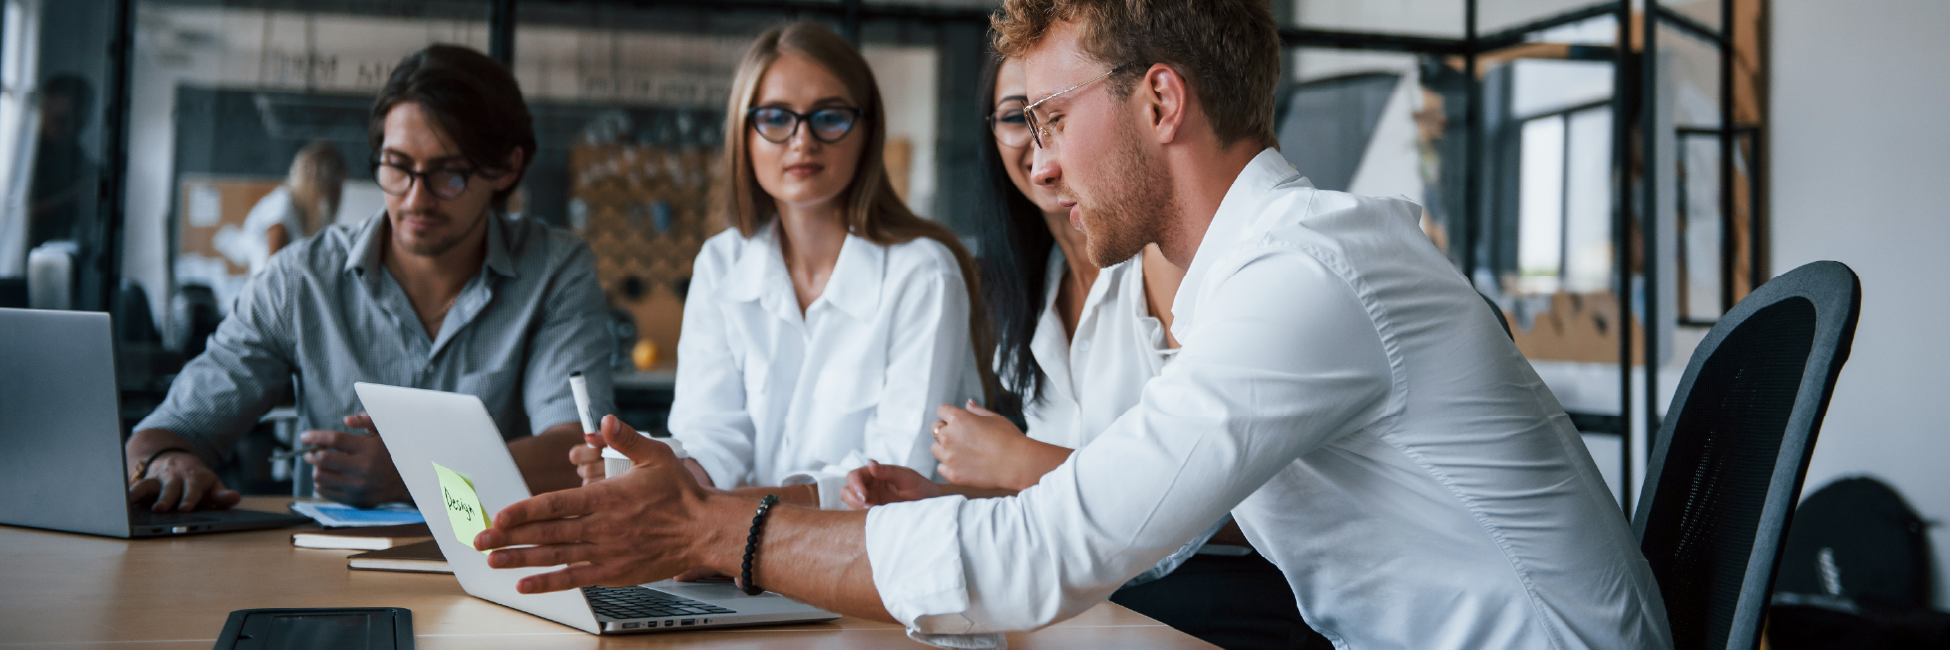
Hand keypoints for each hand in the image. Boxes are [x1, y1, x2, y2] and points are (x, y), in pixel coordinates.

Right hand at [127, 450, 240, 511]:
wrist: (177, 460)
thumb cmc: (198, 481)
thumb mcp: (212, 485)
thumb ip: (221, 495)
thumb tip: (235, 498)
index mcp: (195, 477)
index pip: (193, 488)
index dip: (190, 498)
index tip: (186, 508)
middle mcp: (175, 476)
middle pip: (170, 487)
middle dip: (166, 498)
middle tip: (161, 509)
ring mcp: (158, 478)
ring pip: (149, 485)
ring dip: (142, 494)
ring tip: (134, 505)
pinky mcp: (144, 482)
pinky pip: (134, 487)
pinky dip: (127, 495)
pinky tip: (119, 503)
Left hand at [303, 414, 409, 507]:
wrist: (409, 483)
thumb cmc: (393, 454)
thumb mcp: (385, 434)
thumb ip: (367, 422)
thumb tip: (346, 420)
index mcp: (369, 449)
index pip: (334, 439)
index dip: (315, 436)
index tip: (304, 437)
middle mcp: (363, 468)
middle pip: (322, 459)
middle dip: (311, 454)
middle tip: (311, 453)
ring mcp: (358, 486)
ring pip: (320, 477)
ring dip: (316, 469)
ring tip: (321, 466)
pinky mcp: (355, 500)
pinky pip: (326, 492)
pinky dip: (321, 484)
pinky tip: (327, 478)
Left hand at [476, 415, 724, 593]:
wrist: (705, 531)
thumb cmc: (682, 494)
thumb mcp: (657, 456)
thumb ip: (627, 439)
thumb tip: (605, 421)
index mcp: (607, 497)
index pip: (555, 504)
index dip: (524, 511)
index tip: (499, 515)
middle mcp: (602, 527)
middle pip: (547, 533)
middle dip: (509, 537)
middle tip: (480, 539)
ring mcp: (606, 552)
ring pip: (555, 556)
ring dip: (520, 559)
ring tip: (493, 560)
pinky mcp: (613, 571)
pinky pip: (574, 578)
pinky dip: (548, 583)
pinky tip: (525, 584)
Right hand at [841, 460, 940, 508]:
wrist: (931, 505)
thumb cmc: (920, 487)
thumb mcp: (906, 477)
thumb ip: (889, 471)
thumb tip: (871, 464)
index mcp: (874, 474)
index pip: (854, 476)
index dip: (854, 484)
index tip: (864, 495)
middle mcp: (869, 488)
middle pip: (847, 490)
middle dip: (852, 497)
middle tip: (866, 505)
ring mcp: (870, 502)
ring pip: (850, 504)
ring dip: (856, 508)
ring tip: (871, 512)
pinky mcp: (873, 516)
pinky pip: (859, 517)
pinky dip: (861, 518)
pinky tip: (874, 520)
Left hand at [933, 401, 1062, 490]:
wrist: (1018, 464)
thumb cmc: (1010, 438)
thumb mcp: (995, 418)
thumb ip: (977, 411)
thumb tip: (968, 403)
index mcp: (959, 419)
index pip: (941, 410)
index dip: (950, 415)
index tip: (958, 421)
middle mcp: (949, 436)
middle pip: (935, 428)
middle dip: (945, 430)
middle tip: (963, 438)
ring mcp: (949, 457)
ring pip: (935, 449)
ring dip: (945, 449)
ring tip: (964, 453)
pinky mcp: (952, 474)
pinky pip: (941, 467)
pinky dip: (949, 466)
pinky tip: (964, 465)